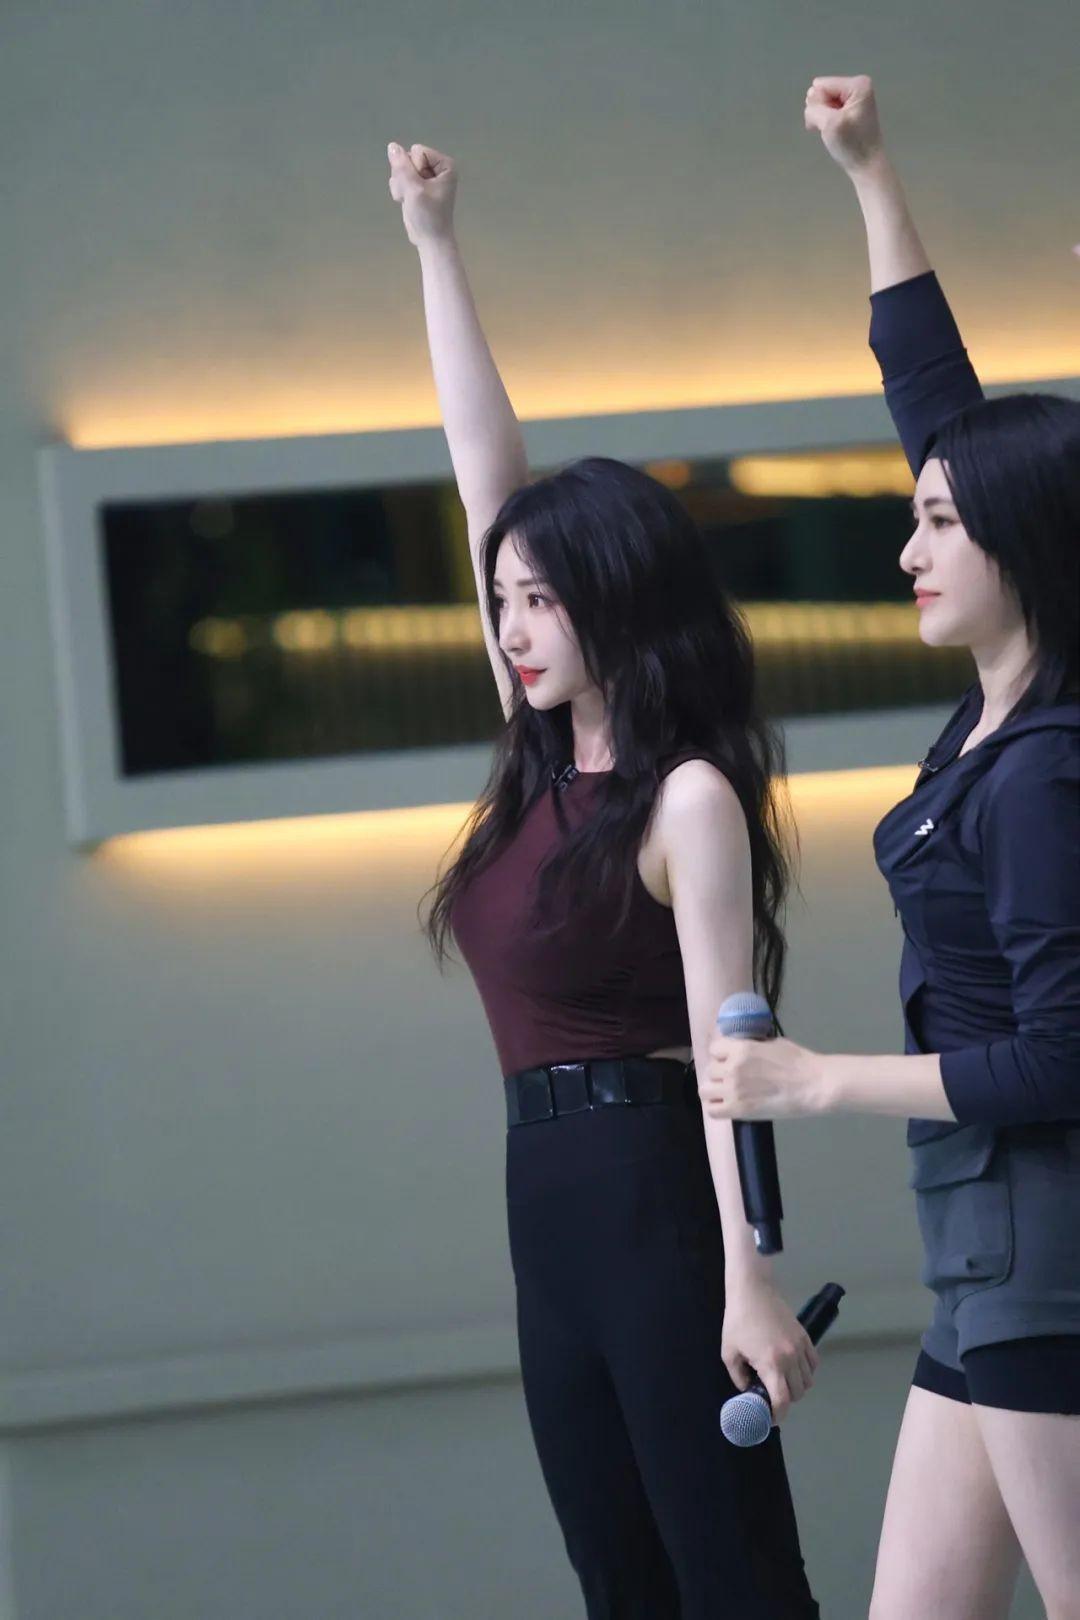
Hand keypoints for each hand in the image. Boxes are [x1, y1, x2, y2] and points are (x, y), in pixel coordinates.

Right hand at [387, 142, 457, 246]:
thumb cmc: (428, 216)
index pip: (417, 151)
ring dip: (401, 185)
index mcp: (444, 165)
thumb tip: (392, 146)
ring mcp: (425, 176)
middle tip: (413, 195)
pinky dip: (400, 190)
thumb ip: (402, 167)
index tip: (422, 188)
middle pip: (408, 158)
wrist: (429, 240)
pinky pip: (399, 177)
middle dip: (405, 177)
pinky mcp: (416, 185)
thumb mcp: (414, 189)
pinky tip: (406, 201)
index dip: (414, 169)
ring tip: (410, 200)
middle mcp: (436, 167)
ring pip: (401, 168)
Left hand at [700, 1034, 826, 1119]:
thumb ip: (753, 1046)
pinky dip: (717, 1109)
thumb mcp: (773, 1043)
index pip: (714, 1049)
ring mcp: (733, 1090)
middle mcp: (732, 1068)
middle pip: (710, 1070)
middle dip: (720, 1074)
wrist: (813, 1086)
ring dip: (714, 1091)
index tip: (729, 1060)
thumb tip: (744, 1049)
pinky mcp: (738, 1110)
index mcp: (741, 1048)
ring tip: (727, 1094)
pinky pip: (712, 1111)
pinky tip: (728, 1107)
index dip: (722, 1055)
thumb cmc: (799, 1062)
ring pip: (705, 1091)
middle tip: (732, 1079)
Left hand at [722, 1280, 818, 1422]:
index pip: (782, 1400)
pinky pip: (814, 1363)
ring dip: (797, 1387)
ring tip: (783, 1382)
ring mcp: (800, 1347)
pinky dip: (807, 1371)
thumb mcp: (729, 1352)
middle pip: (798, 1393)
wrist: (752, 1290)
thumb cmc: (738, 1320)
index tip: (771, 1418)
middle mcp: (790, 1359)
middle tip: (773, 1396)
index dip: (778, 1415)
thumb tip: (748, 1390)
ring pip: (808, 1380)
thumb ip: (738, 1376)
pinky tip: (795, 1369)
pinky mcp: (805, 1337)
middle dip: (786, 1400)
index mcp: (771, 1364)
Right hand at [804, 74, 884, 176]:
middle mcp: (856, 86)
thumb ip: (815, 107)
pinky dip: (825, 121)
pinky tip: (831, 132)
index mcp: (857, 84)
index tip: (828, 123)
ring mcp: (853, 98)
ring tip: (831, 132)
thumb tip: (810, 98)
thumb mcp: (829, 123)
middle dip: (820, 110)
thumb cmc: (852, 145)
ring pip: (823, 102)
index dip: (819, 105)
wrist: (867, 165)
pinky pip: (828, 109)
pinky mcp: (849, 110)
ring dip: (821, 118)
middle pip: (822, 92)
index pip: (821, 86)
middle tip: (829, 128)